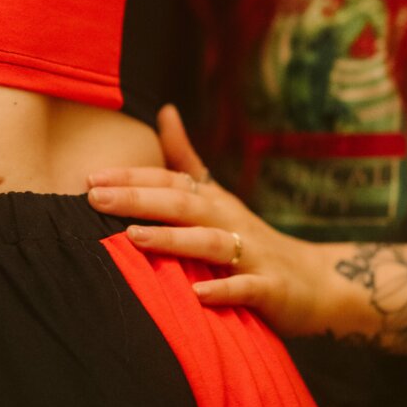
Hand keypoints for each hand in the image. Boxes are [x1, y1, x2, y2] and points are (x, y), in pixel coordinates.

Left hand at [86, 105, 328, 335]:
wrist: (317, 283)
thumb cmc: (253, 240)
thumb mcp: (219, 197)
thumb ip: (188, 160)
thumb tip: (165, 111)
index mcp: (214, 201)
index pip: (170, 181)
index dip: (131, 177)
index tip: (89, 178)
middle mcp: (231, 221)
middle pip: (183, 204)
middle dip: (138, 199)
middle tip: (94, 198)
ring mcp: (252, 255)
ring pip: (210, 243)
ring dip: (173, 240)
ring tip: (134, 238)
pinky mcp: (271, 289)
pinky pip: (246, 289)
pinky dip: (223, 290)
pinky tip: (196, 295)